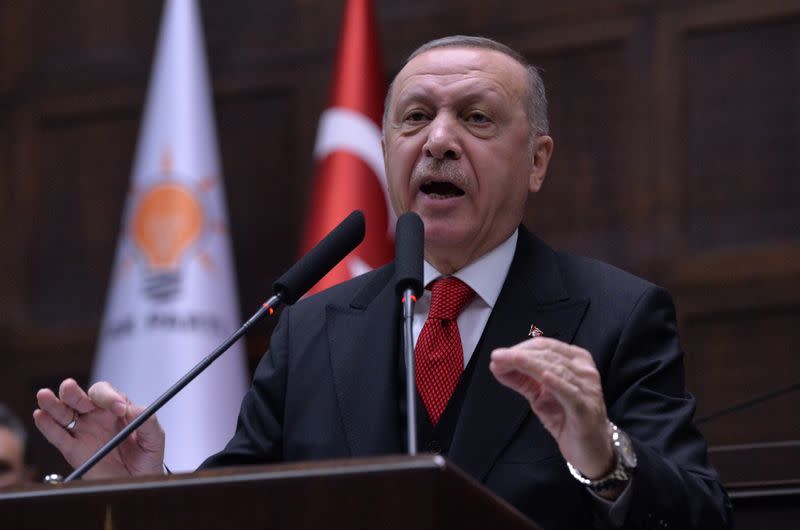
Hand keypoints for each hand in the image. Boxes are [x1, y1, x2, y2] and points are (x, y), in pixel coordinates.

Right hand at [33, 378, 164, 478]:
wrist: (138, 482)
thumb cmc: (147, 458)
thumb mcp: (155, 439)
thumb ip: (148, 422)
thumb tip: (132, 408)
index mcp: (117, 409)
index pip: (107, 394)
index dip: (110, 398)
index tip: (119, 409)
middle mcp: (97, 416)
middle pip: (80, 398)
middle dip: (75, 393)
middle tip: (75, 395)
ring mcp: (83, 432)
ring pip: (64, 413)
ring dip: (54, 403)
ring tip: (45, 396)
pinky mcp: (73, 450)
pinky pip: (58, 436)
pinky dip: (47, 426)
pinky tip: (40, 416)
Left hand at [490, 337, 614, 480]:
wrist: (592, 450)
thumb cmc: (567, 419)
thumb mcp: (540, 396)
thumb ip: (521, 379)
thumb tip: (496, 365)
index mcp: (575, 361)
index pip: (545, 346)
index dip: (520, 348)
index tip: (499, 355)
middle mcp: (584, 370)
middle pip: (548, 354)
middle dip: (519, 354)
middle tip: (496, 357)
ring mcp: (587, 387)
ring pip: (555, 368)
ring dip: (527, 364)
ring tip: (506, 362)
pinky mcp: (585, 407)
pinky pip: (569, 391)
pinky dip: (555, 381)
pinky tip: (542, 375)